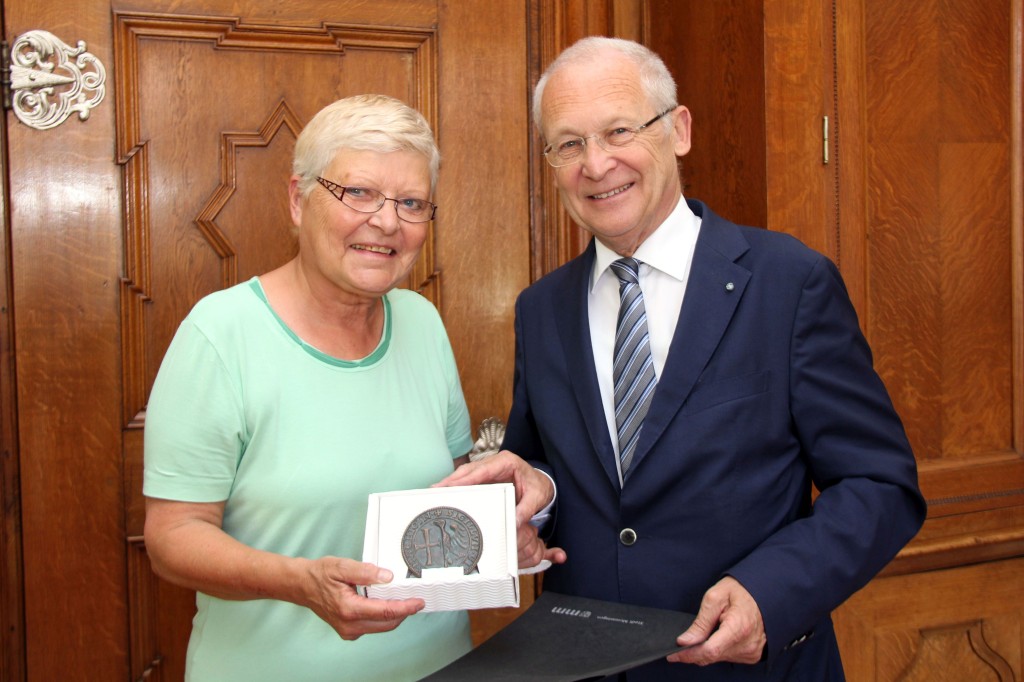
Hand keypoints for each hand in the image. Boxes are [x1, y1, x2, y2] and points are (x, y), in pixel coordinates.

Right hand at [302, 556, 423, 640]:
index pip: (385, 612)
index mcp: (349, 609)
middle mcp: (349, 624)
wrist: (302, 585)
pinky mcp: (349, 630)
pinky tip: (385, 603)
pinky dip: (383, 616)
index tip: (418, 602)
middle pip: (387, 623)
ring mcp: (349, 630)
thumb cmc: (319, 575)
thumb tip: (387, 577)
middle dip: (403, 612)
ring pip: (381, 626)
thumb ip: (366, 572)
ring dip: (394, 614)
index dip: (405, 607)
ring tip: (401, 598)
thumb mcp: (341, 566)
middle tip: (415, 599)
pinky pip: (373, 626)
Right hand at [435, 451, 565, 568]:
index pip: (483, 470)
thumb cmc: (539, 487)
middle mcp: (495, 462)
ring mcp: (488, 469)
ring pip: (466, 474)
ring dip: (451, 483)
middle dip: (452, 480)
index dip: (465, 478)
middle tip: (435, 490)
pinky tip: (446, 495)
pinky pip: (469, 481)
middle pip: (469, 470)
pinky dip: (457, 487)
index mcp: (507, 462)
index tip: (451, 485)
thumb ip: (526, 509)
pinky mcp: (485, 477)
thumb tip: (514, 523)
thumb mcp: (536, 497)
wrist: (542, 484)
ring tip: (435, 493)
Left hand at [668, 576, 765, 665]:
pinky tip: (719, 636)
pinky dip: (719, 650)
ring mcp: (752, 651)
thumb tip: (685, 641)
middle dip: (694, 652)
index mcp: (739, 627)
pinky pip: (728, 658)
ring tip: (710, 630)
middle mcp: (748, 643)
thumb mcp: (714, 597)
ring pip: (719, 659)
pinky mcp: (752, 655)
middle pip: (712, 657)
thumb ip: (700, 622)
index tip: (674, 654)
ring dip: (707, 650)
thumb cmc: (740, 591)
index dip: (689, 654)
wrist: (763, 592)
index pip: (710, 650)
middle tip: (683, 642)